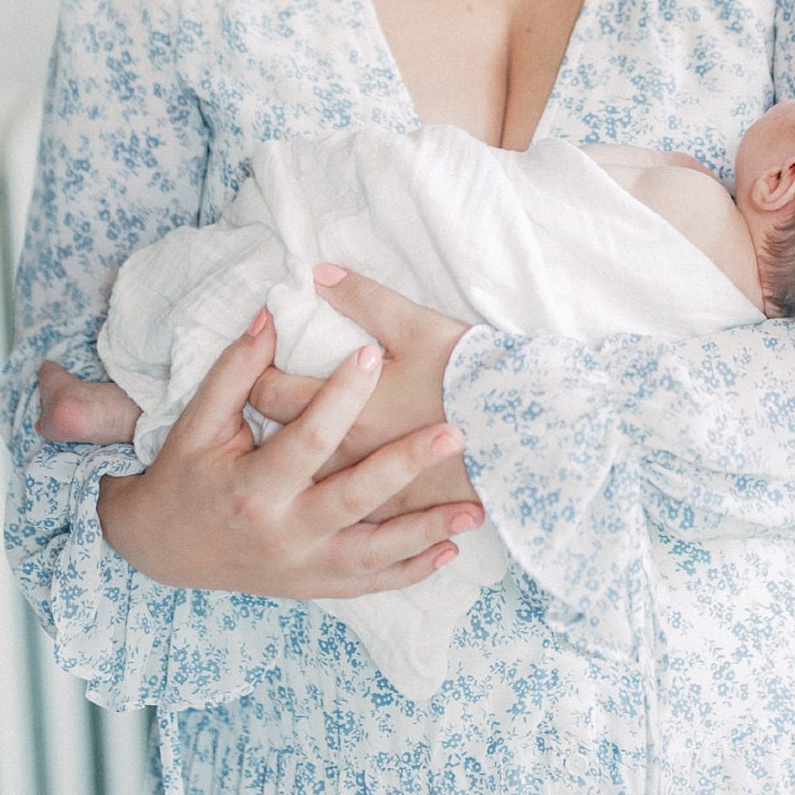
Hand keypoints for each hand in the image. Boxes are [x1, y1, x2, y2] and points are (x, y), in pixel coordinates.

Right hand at [93, 309, 482, 595]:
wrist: (161, 548)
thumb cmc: (185, 474)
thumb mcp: (199, 422)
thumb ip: (237, 371)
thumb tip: (269, 316)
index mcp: (253, 487)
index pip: (307, 438)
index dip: (339, 395)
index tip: (371, 353)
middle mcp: (282, 533)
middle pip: (354, 499)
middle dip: (406, 466)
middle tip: (454, 433)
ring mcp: (302, 567)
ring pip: (374, 554)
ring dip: (426, 531)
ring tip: (473, 508)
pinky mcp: (314, 587)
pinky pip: (371, 583)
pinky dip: (411, 570)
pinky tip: (449, 549)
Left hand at [247, 265, 476, 516]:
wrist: (531, 436)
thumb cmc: (472, 378)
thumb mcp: (419, 327)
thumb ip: (364, 299)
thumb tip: (318, 275)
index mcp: (345, 413)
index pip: (271, 394)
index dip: (263, 375)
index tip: (271, 365)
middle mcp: (348, 462)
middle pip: (284, 443)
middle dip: (276, 422)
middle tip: (283, 405)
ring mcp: (373, 498)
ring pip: (313, 487)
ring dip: (304, 467)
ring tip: (311, 448)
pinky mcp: (402, 518)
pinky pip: (356, 520)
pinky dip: (344, 504)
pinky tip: (349, 490)